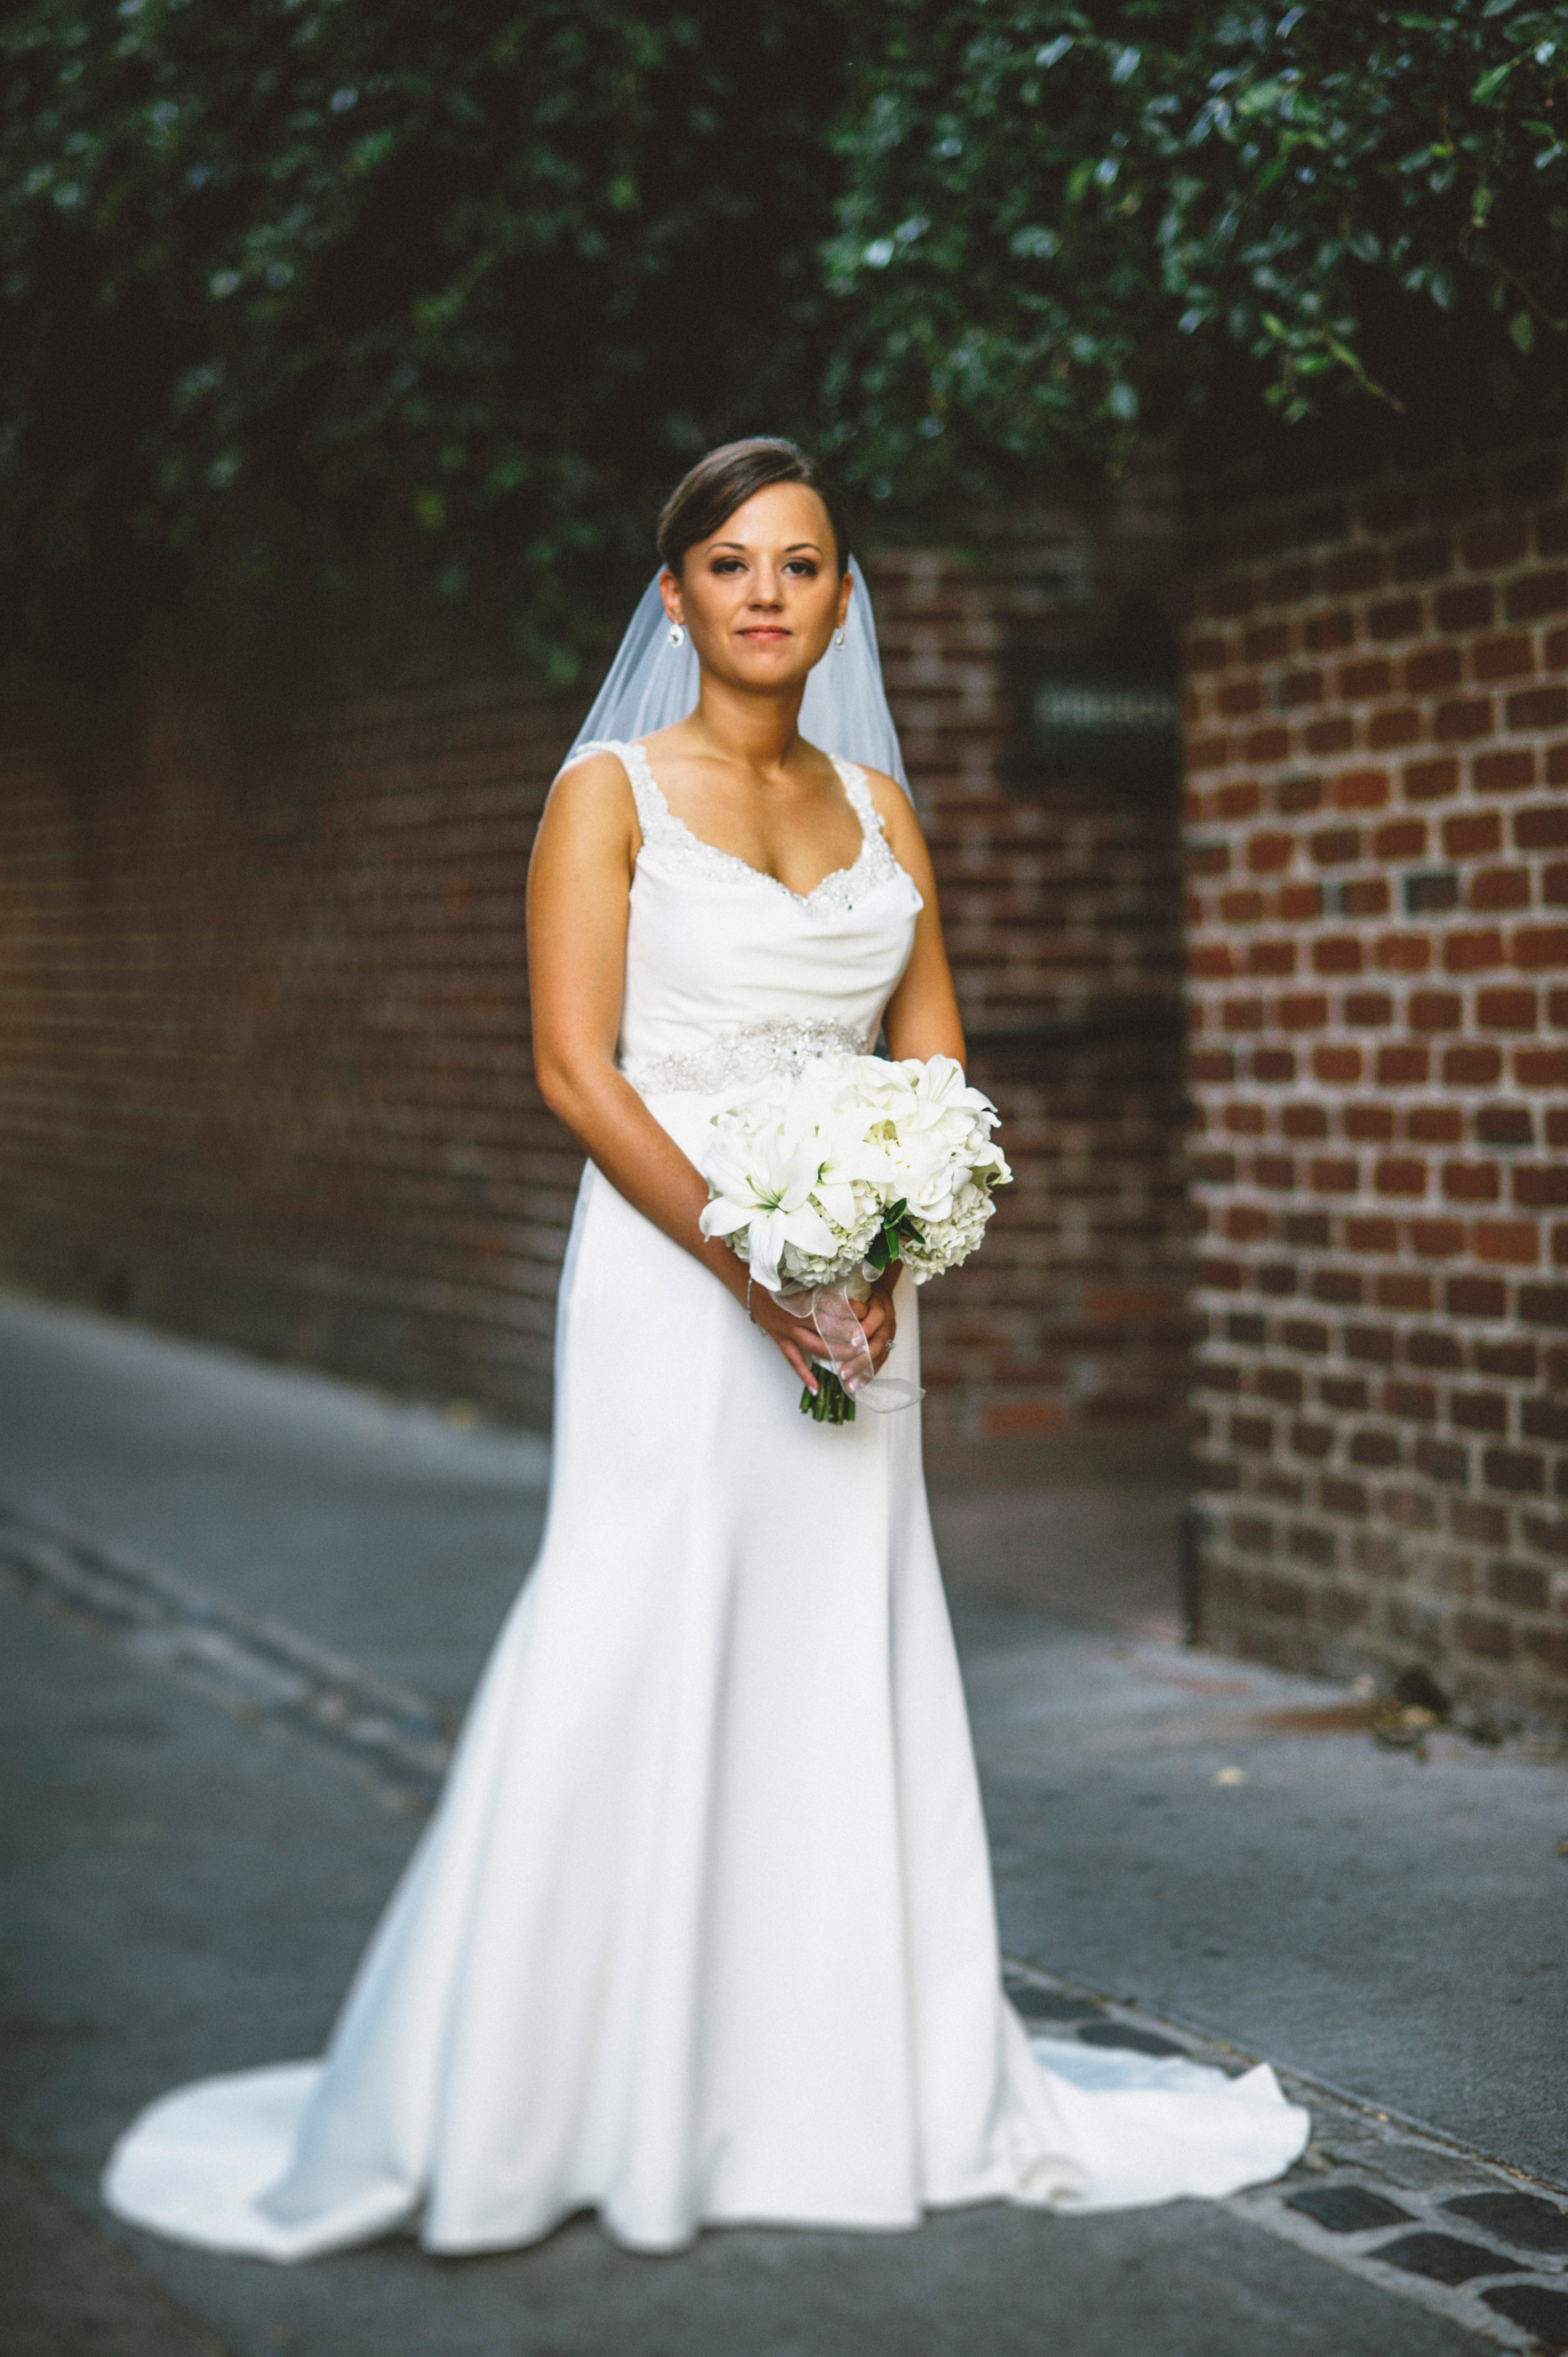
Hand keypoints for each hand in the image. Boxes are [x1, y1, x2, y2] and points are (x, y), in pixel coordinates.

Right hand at [746, 1270, 897, 1389]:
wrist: (750, 1283)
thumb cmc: (778, 1277)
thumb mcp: (801, 1275)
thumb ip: (821, 1282)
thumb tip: (847, 1281)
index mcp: (805, 1295)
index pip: (834, 1304)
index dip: (853, 1309)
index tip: (869, 1311)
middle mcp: (798, 1314)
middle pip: (829, 1329)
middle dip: (849, 1337)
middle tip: (868, 1343)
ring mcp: (788, 1329)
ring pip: (815, 1346)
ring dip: (835, 1355)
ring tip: (853, 1362)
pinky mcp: (779, 1339)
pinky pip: (793, 1360)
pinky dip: (803, 1375)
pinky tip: (815, 1389)